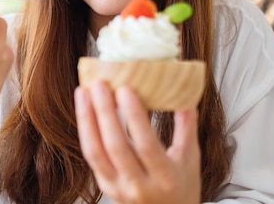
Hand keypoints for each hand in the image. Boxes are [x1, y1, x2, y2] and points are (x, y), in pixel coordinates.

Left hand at [75, 81, 200, 203]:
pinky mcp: (104, 187)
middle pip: (116, 146)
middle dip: (104, 112)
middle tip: (99, 84)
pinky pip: (91, 156)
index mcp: (165, 178)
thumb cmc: (180, 188)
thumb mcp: (191, 160)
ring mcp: (118, 189)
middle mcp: (139, 186)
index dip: (134, 116)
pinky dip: (86, 131)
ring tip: (83, 92)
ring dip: (87, 119)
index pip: (146, 144)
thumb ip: (187, 128)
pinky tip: (84, 110)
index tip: (125, 89)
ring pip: (95, 151)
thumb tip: (185, 96)